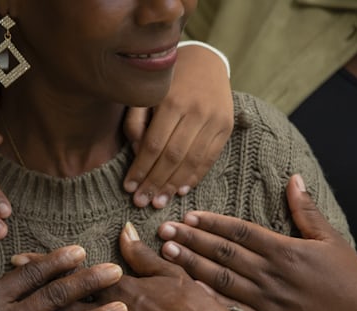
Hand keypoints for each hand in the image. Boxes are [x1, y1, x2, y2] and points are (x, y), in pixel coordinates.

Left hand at [123, 43, 233, 207]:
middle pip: (172, 156)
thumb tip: (136, 154)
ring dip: (173, 185)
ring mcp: (214, 119)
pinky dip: (194, 177)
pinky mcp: (227, 126)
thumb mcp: (146, 95)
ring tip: (159, 201)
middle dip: (155, 183)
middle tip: (142, 202)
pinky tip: (180, 190)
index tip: (129, 187)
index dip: (140, 169)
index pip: (153, 145)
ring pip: (192, 161)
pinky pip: (209, 158)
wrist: (205, 62)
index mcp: (172, 101)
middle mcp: (196, 111)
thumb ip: (136, 122)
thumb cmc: (168, 82)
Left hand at [158, 174, 356, 310]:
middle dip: (191, 240)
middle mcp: (272, 275)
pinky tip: (185, 290)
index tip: (188, 216)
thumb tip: (293, 178)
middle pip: (223, 253)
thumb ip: (305, 211)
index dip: (212, 223)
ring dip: (191, 265)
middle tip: (163, 230)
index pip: (240, 232)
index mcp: (286, 251)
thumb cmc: (350, 280)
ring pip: (221, 279)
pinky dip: (208, 300)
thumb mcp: (331, 240)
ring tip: (167, 254)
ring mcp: (267, 301)